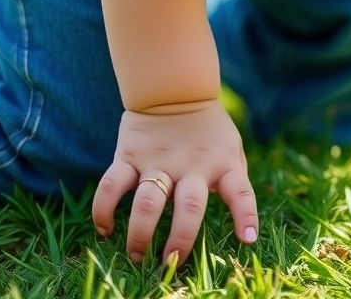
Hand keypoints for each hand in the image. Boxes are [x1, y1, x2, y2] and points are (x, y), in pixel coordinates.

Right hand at [91, 101, 257, 264]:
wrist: (174, 89)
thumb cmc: (208, 129)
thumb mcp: (231, 148)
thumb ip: (234, 179)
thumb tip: (241, 222)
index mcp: (222, 164)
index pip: (240, 192)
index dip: (246, 216)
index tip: (247, 239)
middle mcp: (192, 166)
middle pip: (189, 207)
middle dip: (181, 239)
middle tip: (171, 262)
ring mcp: (158, 162)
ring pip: (148, 201)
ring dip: (140, 232)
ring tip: (137, 254)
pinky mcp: (129, 156)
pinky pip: (112, 185)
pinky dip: (103, 209)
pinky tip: (104, 228)